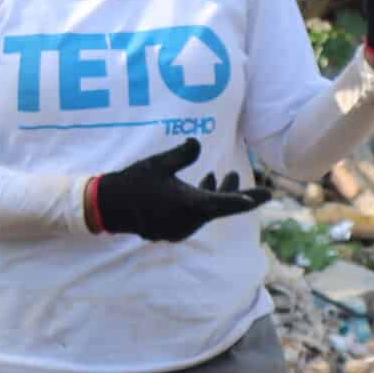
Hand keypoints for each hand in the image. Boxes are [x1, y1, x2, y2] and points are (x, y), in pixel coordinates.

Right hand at [87, 139, 269, 241]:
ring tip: (226, 174)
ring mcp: (179, 229)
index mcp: (185, 205)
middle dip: (236, 194)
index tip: (263, 197)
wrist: (107, 207)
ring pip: (207, 212)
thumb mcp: (158, 163)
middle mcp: (185, 222)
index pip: (221, 203)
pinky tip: (205, 182)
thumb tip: (198, 142)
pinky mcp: (172, 230)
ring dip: (217, 195)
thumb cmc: (133, 182)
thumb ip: (182, 154)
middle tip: (265, 193)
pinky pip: (195, 216)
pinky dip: (202, 202)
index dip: (243, 200)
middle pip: (219, 208)